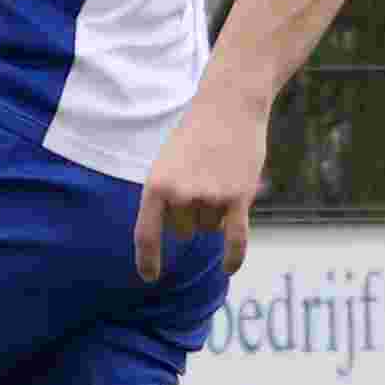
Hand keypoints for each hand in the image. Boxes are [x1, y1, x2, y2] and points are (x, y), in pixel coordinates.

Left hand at [135, 92, 269, 278]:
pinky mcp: (238, 197)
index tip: (150, 277)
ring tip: (218, 176)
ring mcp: (210, 197)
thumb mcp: (168, 164)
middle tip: (202, 179)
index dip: (148, 259)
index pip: (146, 234)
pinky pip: (236, 238)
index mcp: (154, 187)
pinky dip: (234, 256)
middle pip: (185, 231)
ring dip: (216, 211)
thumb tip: (178, 232)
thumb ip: (168, 198)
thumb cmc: (194, 136)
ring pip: (211, 227)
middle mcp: (180, 196)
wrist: (228, 106)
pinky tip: (229, 269)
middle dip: (193, 214)